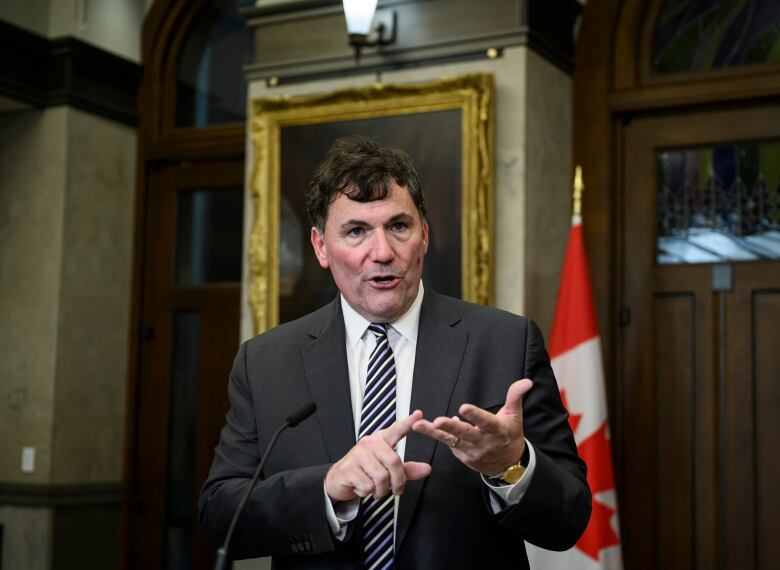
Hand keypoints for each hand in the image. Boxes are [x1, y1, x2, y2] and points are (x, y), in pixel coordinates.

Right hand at [325, 410, 431, 501]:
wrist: (339, 479)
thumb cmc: (366, 471)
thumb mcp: (387, 470)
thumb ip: (407, 470)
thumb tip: (427, 469)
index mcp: (381, 441)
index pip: (396, 430)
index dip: (408, 423)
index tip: (419, 414)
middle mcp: (369, 443)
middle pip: (394, 462)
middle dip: (398, 482)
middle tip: (396, 490)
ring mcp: (358, 455)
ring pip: (381, 478)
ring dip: (381, 491)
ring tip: (376, 490)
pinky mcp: (348, 468)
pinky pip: (368, 486)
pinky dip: (368, 493)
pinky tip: (362, 488)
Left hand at [412, 379, 532, 475]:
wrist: (509, 464)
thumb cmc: (510, 435)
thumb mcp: (515, 416)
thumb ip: (515, 397)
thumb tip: (526, 381)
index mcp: (496, 430)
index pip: (485, 421)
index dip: (475, 415)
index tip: (463, 408)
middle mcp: (482, 442)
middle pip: (464, 433)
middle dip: (450, 427)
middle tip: (437, 421)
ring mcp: (471, 451)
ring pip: (450, 439)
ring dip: (433, 432)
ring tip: (417, 425)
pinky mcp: (462, 455)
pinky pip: (448, 443)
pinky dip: (439, 434)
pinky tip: (428, 426)